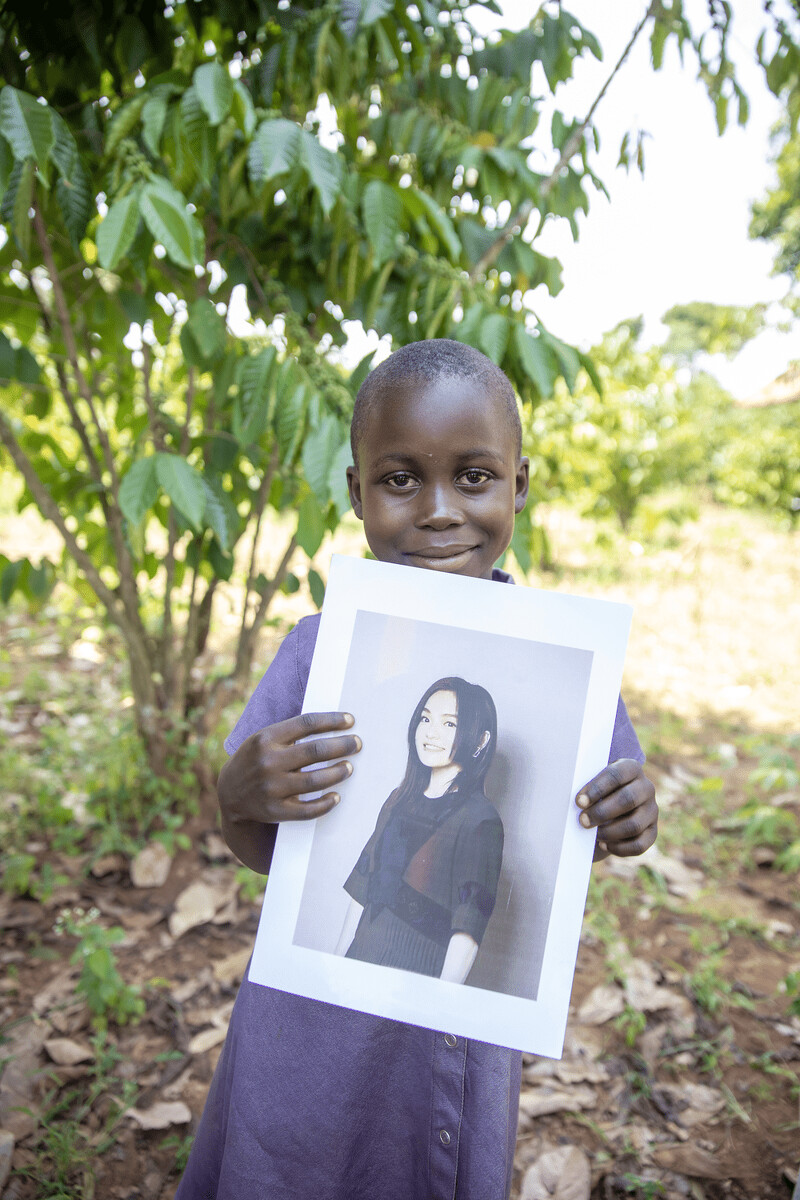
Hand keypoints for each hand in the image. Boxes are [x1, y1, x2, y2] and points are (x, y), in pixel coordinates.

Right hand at [218, 711, 361, 872]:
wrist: (229, 793)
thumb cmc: (255, 759)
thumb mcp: (263, 739)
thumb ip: (289, 733)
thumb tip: (331, 725)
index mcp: (266, 738)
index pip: (306, 724)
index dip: (332, 721)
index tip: (350, 720)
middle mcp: (268, 762)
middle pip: (314, 751)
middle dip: (341, 746)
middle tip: (357, 743)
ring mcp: (271, 788)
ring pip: (314, 780)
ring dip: (338, 773)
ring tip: (349, 767)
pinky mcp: (275, 811)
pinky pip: (307, 810)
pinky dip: (325, 803)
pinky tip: (336, 796)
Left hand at [575, 759, 656, 861]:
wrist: (611, 807)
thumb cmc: (595, 792)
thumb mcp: (592, 782)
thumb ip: (583, 784)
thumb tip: (563, 793)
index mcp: (631, 768)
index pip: (616, 775)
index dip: (596, 788)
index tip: (578, 802)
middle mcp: (646, 787)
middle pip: (627, 799)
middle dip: (601, 812)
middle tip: (582, 821)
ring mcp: (652, 810)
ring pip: (634, 825)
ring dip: (610, 832)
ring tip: (593, 835)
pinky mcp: (652, 831)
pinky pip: (639, 845)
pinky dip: (620, 848)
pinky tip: (604, 845)